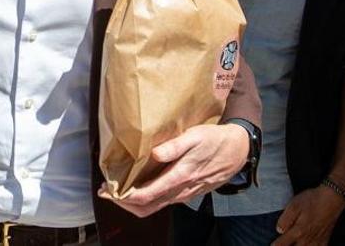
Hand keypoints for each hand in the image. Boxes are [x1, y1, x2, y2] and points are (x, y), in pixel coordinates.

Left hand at [100, 123, 248, 217]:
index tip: (107, 190)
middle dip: (124, 203)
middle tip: (107, 192)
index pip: (145, 196)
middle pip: (147, 207)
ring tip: (118, 188)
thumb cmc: (214, 140)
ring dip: (134, 201)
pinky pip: (164, 201)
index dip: (123, 196)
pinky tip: (139, 185)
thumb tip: (154, 153)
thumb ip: (175, 146)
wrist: (237, 150)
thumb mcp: (195, 136)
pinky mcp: (187, 192)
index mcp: (180, 177)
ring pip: (155, 206)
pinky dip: (147, 198)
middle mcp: (181, 191)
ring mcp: (185, 194)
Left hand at [272, 186, 344, 245]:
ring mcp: (317, 241)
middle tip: (283, 243)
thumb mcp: (294, 205)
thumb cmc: (312, 200)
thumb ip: (285, 220)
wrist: (332, 199)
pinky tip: (309, 245)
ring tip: (294, 243)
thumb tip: (278, 230)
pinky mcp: (324, 240)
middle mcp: (307, 239)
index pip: (282, 244)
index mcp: (298, 231)